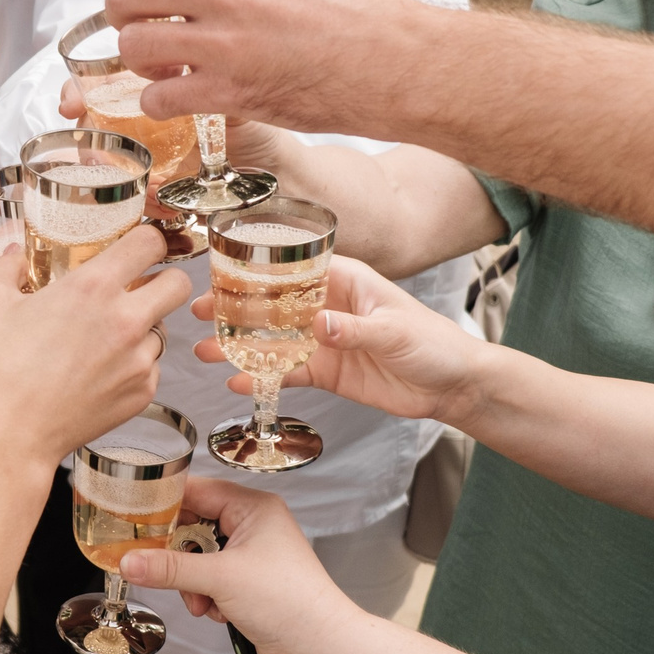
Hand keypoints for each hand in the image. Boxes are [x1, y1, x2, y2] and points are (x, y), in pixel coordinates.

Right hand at [0, 224, 192, 472]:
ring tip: (102, 340)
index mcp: (93, 287)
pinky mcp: (142, 393)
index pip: (149, 243)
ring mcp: (139, 360)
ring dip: (142, 328)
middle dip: (163, 280)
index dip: (146, 240)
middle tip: (137, 287)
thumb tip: (13, 255)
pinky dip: (132, 365)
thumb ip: (6, 267)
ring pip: (163, 329)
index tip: (136, 246)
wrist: (8, 434)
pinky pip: (151, 366)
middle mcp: (126, 320)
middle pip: (178, 284)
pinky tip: (98, 372)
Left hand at [106, 0, 431, 135]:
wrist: (398, 58)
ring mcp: (223, 40)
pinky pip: (157, 97)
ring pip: (131, 45)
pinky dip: (161, 103)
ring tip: (169, 71)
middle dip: (125, 20)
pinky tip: (186, 100)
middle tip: (149, 37)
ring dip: (141, 64)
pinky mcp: (231, 90)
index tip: (143, 0)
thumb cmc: (355, 13)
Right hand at [116, 476, 357, 653]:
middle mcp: (252, 526)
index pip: (196, 491)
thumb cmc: (289, 601)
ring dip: (192, 583)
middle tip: (159, 568)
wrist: (318, 646)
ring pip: (199, 558)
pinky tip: (218, 612)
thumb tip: (130, 562)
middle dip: (178, 556)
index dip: (164, 505)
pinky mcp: (248, 582)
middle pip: (194, 527)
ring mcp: (251, 555)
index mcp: (253, 508)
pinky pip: (210, 580)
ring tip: (202, 602)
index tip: (134, 519)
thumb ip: (169, 568)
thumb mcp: (220, 578)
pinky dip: (207, 596)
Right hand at [190, 257, 482, 420]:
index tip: (224, 272)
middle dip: (236, 308)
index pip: (295, 267)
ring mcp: (324, 340)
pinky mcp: (327, 371)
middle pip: (273, 303)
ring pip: (273, 339)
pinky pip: (287, 372)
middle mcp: (328, 306)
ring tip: (206, 351)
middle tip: (199, 312)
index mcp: (345, 280)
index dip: (258, 269)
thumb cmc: (433, 343)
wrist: (453, 386)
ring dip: (241, 345)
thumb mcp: (395, 331)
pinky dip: (263, 377)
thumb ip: (354, 329)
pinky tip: (237, 381)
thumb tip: (318, 324)